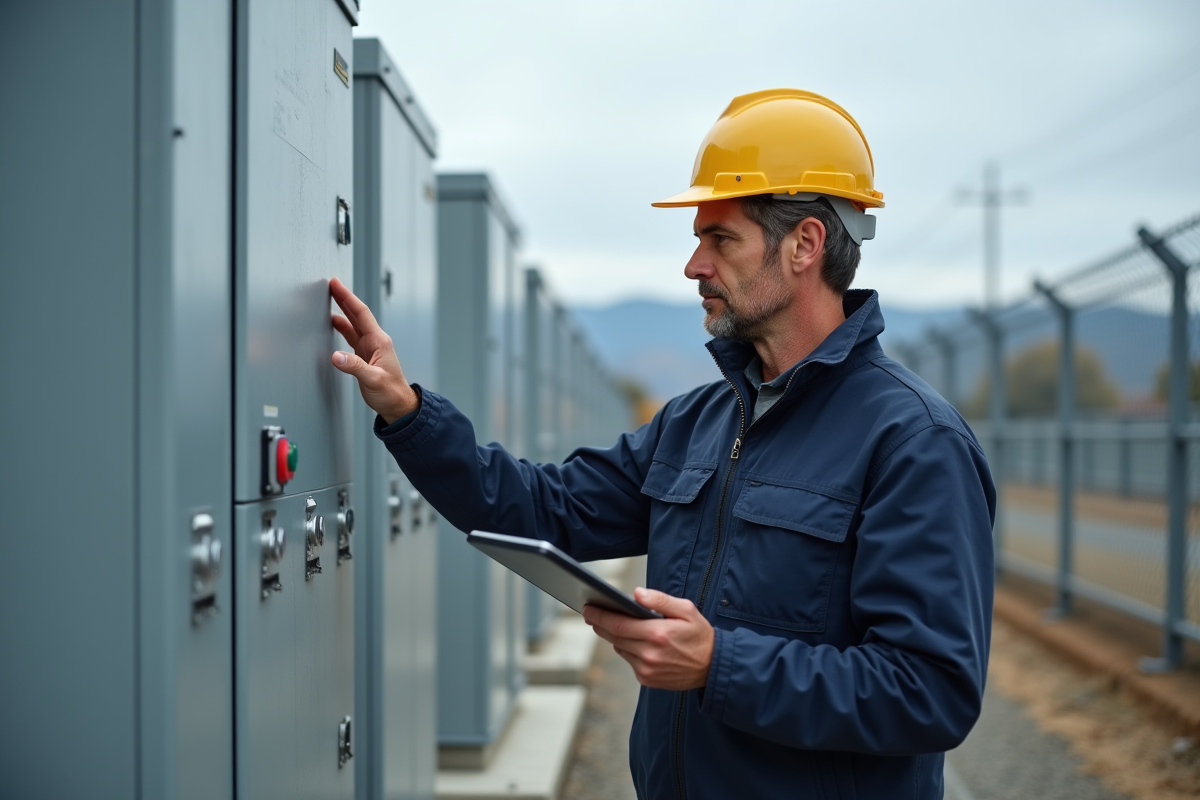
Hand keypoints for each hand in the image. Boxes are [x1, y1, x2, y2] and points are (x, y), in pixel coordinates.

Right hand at [329, 278, 418, 422]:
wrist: (397, 404)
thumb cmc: (391, 392)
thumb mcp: (373, 380)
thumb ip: (354, 367)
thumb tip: (336, 356)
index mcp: (379, 342)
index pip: (360, 314)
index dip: (347, 298)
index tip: (336, 284)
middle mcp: (374, 341)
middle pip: (356, 315)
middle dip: (343, 299)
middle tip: (331, 285)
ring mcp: (369, 348)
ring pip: (353, 324)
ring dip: (341, 311)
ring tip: (329, 300)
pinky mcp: (364, 356)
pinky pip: (351, 336)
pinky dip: (341, 327)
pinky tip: (334, 324)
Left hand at [583, 588, 714, 690]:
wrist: (713, 667)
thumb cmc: (699, 635)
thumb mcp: (686, 609)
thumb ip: (660, 600)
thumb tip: (636, 593)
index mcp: (657, 633)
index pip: (618, 624)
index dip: (599, 615)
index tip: (587, 608)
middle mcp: (649, 654)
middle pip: (614, 637)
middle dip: (600, 624)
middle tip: (591, 613)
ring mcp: (647, 669)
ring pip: (620, 649)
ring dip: (614, 637)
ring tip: (612, 624)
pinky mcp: (647, 680)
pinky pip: (629, 661)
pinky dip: (628, 650)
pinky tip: (634, 641)